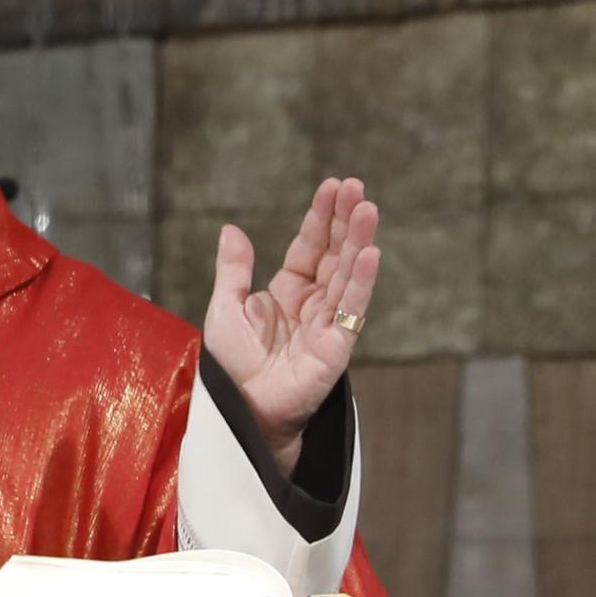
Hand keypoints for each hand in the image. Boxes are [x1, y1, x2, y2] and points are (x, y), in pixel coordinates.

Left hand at [201, 177, 380, 475]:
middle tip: (357, 187)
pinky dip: (361, 281)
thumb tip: (232, 229)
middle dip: (346, 221)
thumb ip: (233, 271)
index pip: (309, 247)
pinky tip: (371, 254)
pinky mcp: (336, 346)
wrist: (240, 410)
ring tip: (368, 209)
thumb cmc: (231, 367)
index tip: (332, 187)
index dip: (320, 218)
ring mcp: (328, 323)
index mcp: (286, 292)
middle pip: (334, 254)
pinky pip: (351, 309)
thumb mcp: (224, 309)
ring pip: (347, 275)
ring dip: (359, 242)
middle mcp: (312, 303)